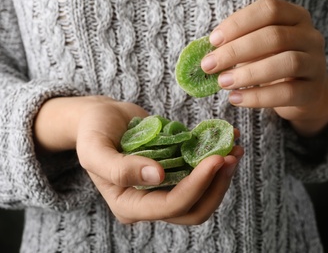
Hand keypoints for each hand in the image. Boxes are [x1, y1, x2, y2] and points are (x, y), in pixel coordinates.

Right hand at [34, 96, 243, 223]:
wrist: (101, 117)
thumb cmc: (92, 131)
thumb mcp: (94, 149)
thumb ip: (119, 169)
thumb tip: (157, 176)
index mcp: (128, 205)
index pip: (171, 206)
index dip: (197, 186)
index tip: (215, 159)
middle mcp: (149, 202)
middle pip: (194, 209)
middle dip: (216, 185)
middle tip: (231, 156)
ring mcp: (163, 189)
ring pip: (202, 196)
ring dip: (221, 175)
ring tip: (234, 148)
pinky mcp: (173, 173)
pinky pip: (199, 175)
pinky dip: (215, 162)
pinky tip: (226, 143)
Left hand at [201, 0, 327, 135]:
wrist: (304, 93)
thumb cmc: (272, 64)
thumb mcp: (257, 49)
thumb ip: (237, 45)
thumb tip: (208, 55)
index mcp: (294, 17)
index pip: (269, 10)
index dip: (239, 23)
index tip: (214, 40)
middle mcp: (309, 36)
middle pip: (274, 36)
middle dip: (236, 51)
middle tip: (209, 65)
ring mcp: (315, 64)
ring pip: (285, 63)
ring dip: (248, 73)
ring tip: (222, 82)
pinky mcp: (312, 92)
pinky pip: (286, 93)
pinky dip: (257, 97)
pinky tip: (235, 99)